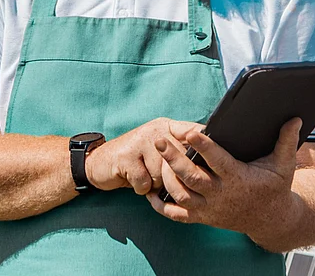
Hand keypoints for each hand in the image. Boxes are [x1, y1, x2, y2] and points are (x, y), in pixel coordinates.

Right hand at [85, 118, 202, 194]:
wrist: (101, 163)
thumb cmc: (137, 159)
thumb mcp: (159, 149)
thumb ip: (180, 149)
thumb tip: (209, 161)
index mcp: (167, 126)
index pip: (192, 130)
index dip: (204, 142)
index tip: (213, 156)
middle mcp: (155, 130)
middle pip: (180, 158)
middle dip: (174, 175)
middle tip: (164, 178)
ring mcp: (140, 142)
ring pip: (163, 174)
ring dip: (156, 183)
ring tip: (147, 177)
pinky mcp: (126, 157)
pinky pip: (145, 182)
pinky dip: (141, 188)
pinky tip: (135, 181)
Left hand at [145, 117, 302, 237]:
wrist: (270, 220)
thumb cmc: (274, 187)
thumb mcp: (284, 165)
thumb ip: (287, 141)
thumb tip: (295, 118)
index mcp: (239, 178)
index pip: (218, 161)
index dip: (204, 146)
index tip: (190, 132)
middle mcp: (221, 194)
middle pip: (192, 177)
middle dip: (173, 158)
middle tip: (159, 139)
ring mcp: (210, 208)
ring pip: (181, 194)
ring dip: (164, 177)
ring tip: (155, 156)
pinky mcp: (203, 218)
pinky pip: (177, 215)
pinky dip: (161, 205)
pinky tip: (150, 191)